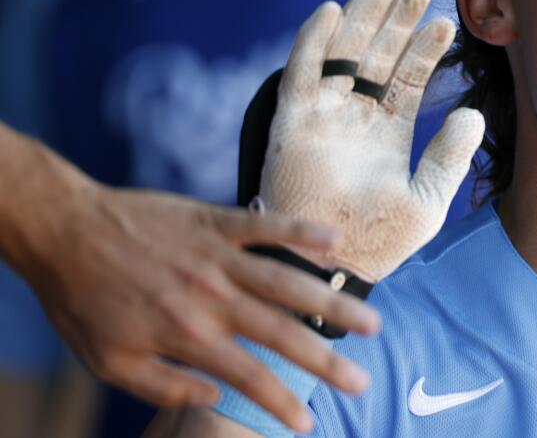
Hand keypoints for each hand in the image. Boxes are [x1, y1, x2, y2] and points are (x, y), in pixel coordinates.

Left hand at [0, 126, 380, 433]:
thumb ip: (164, 385)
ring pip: (287, 281)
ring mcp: (218, 256)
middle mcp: (212, 297)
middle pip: (283, 333)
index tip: (310, 422)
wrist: (65, 233)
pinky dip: (300, 231)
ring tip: (369, 320)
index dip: (282, 401)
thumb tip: (216, 397)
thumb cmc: (83, 302)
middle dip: (326, 361)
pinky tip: (333, 240)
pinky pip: (265, 225)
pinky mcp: (214, 222)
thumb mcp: (109, 362)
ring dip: (331, 302)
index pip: (249, 375)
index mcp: (188, 335)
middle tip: (362, 380)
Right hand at [260, 0, 484, 281]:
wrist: (330, 268)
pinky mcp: (292, 122)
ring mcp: (322, 118)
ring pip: (343, 55)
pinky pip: (301, 73)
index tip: (446, 22)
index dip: (425, 51)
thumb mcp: (428, 199)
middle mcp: (354, 120)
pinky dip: (313, 41)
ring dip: (362, 19)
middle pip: (377, 58)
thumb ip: (450, 156)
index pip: (408, 81)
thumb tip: (474, 112)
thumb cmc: (379, 242)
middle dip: (396, 22)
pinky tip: (332, 9)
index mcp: (386, 136)